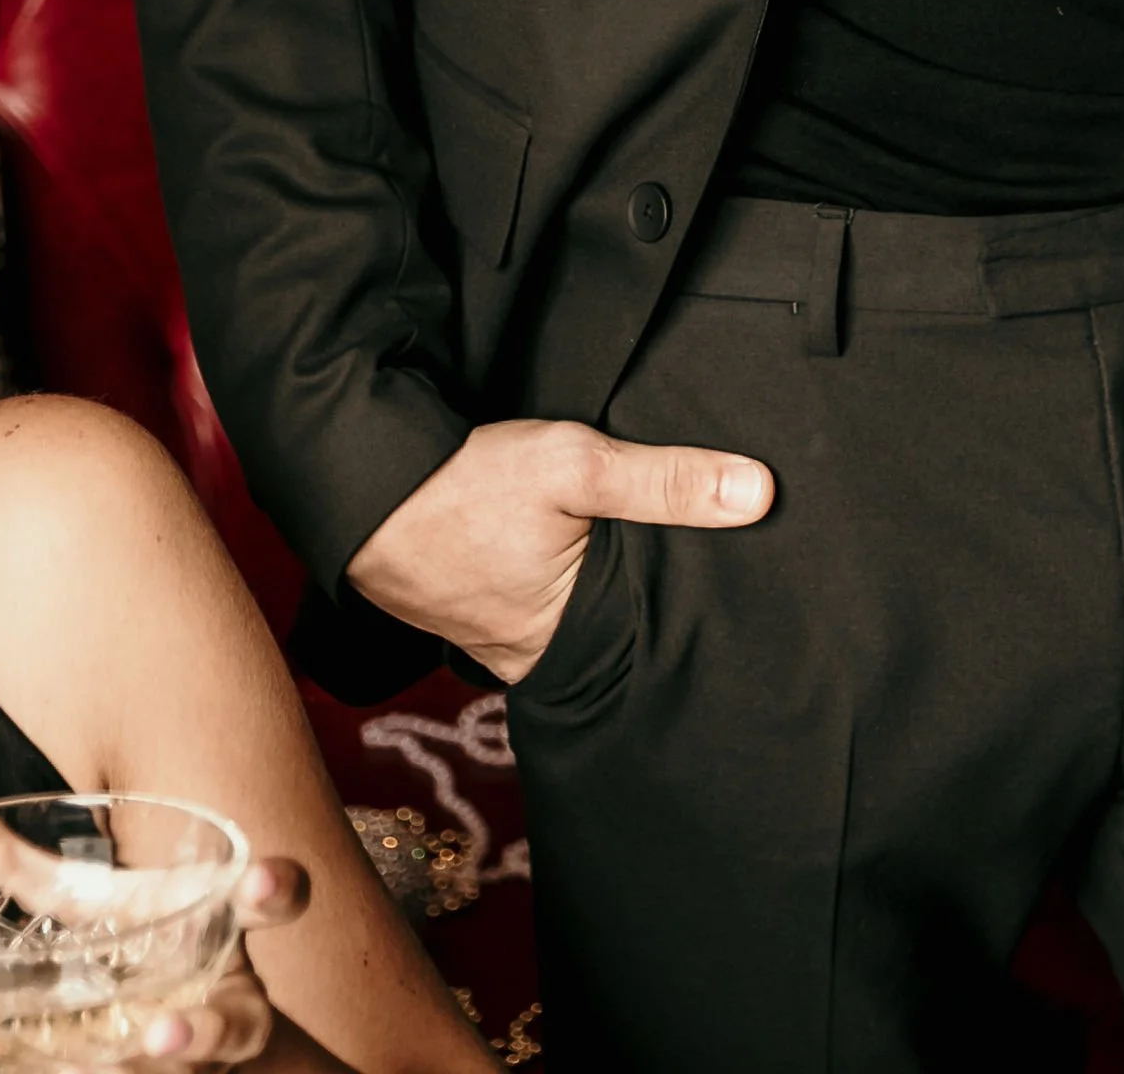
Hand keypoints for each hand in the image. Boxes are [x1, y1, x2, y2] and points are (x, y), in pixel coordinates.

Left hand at [0, 808, 311, 1063]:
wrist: (182, 1033)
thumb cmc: (130, 949)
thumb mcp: (81, 902)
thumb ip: (6, 863)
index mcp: (211, 929)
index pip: (271, 902)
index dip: (277, 891)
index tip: (262, 882)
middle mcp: (222, 1003)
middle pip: (238, 1024)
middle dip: (205, 1031)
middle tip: (159, 1032)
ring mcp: (199, 1060)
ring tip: (130, 1064)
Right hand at [344, 414, 772, 682]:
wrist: (363, 484)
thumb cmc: (464, 485)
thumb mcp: (575, 465)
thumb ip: (666, 482)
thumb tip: (760, 494)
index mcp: (565, 646)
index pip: (653, 639)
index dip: (694, 613)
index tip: (746, 590)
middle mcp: (533, 658)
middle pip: (616, 632)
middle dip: (652, 603)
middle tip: (715, 568)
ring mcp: (500, 638)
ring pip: (578, 618)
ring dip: (603, 589)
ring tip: (657, 555)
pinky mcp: (478, 609)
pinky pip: (540, 604)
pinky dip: (564, 580)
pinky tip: (583, 549)